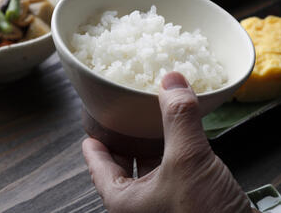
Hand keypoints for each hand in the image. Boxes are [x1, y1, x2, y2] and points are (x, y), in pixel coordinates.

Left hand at [82, 72, 253, 212]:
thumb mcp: (187, 160)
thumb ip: (179, 118)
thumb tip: (172, 81)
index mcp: (125, 202)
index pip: (99, 168)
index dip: (95, 145)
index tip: (93, 129)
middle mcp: (141, 206)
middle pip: (124, 168)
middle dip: (126, 141)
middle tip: (126, 117)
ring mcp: (165, 205)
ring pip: (150, 170)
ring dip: (153, 145)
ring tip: (154, 121)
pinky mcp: (188, 203)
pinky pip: (172, 173)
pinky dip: (174, 154)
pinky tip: (183, 139)